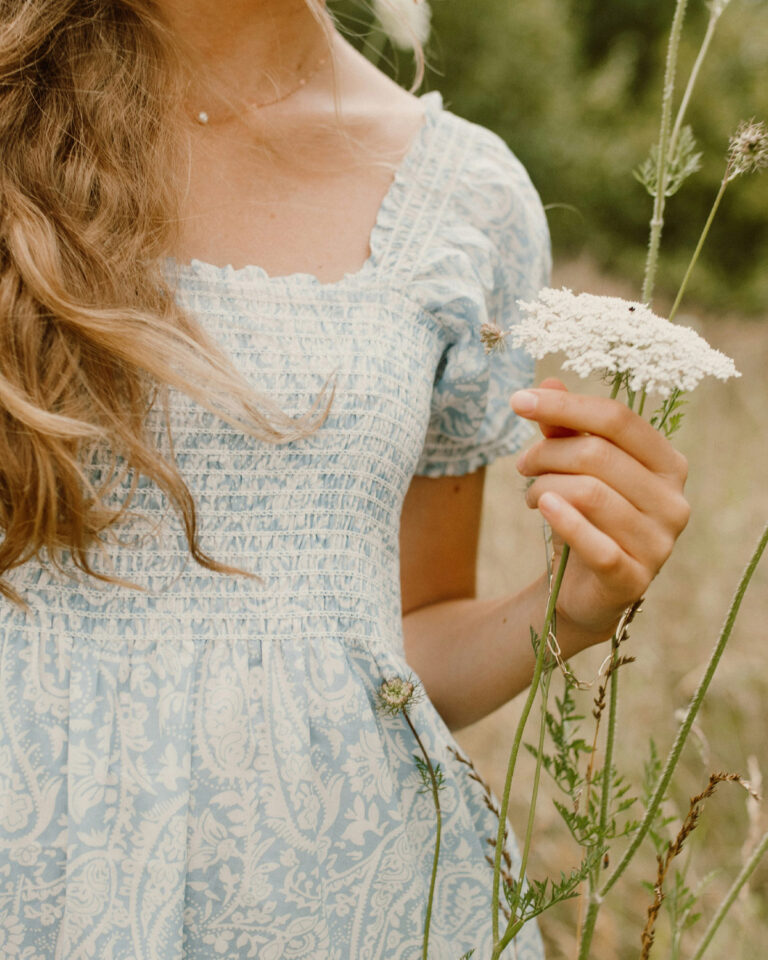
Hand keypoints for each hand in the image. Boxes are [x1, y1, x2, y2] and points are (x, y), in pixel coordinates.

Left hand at [511, 378, 689, 641]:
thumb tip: (548, 382)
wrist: (584, 590)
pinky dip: (563, 521)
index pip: (617, 419)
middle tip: (522, 465)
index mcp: (668, 464)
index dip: (565, 406)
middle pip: (597, 455)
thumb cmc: (585, 518)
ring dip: (544, 488)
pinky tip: (540, 506)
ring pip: (589, 494)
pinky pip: (596, 544)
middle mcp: (674, 501)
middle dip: (546, 454)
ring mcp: (659, 544)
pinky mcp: (634, 579)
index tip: (517, 401)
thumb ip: (565, 430)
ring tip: (530, 496)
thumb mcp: (575, 470)